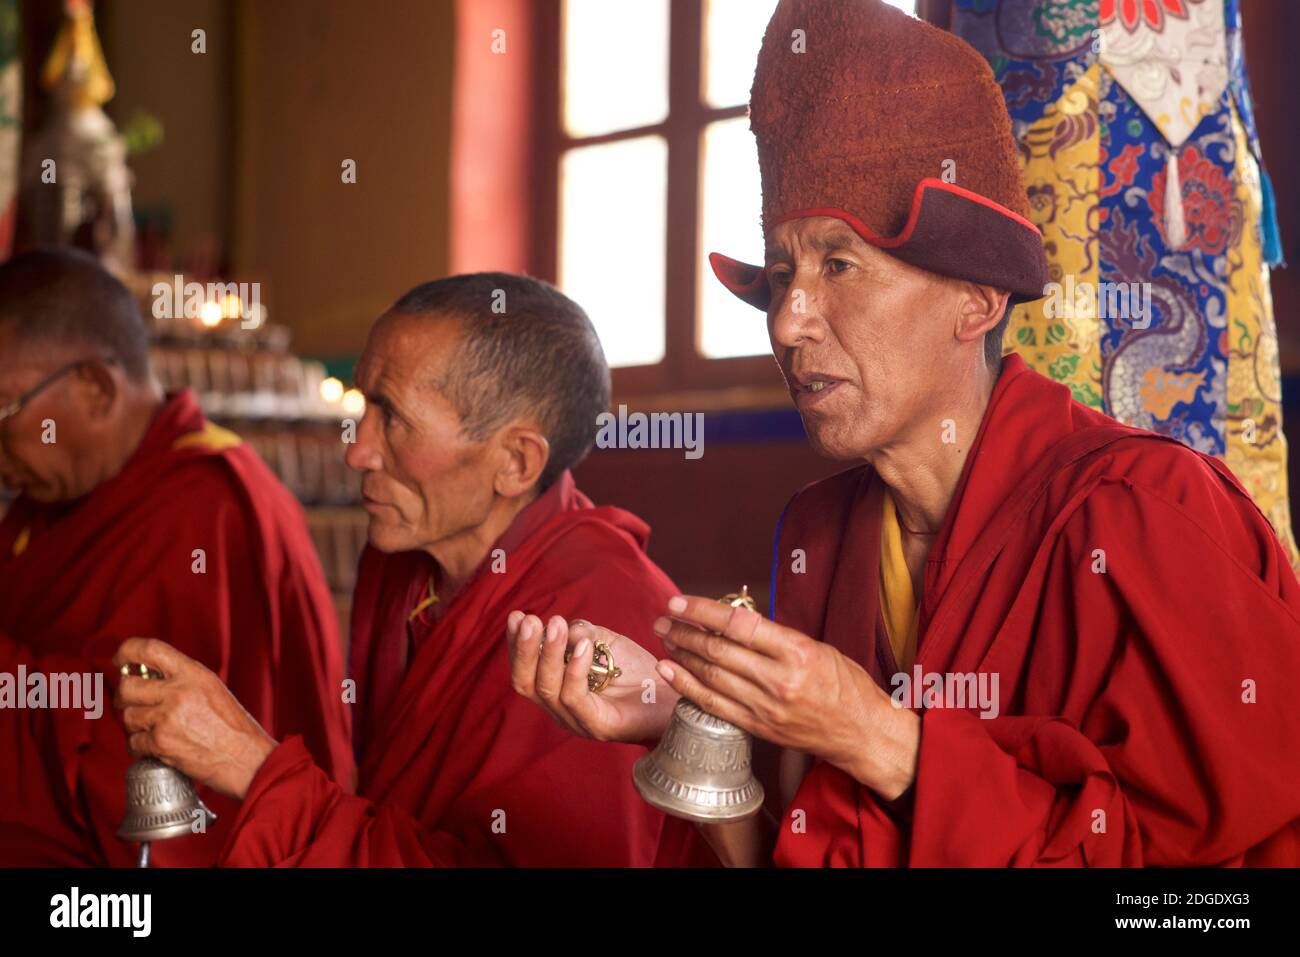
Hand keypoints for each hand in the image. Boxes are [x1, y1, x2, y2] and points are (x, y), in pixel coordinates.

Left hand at [112, 638, 277, 800]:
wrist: (245, 758)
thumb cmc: (233, 727)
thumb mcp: (212, 689)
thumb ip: (182, 679)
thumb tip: (148, 677)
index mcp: (193, 674)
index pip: (150, 650)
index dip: (127, 651)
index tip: (119, 659)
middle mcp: (178, 692)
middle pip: (127, 687)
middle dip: (124, 697)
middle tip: (131, 703)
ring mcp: (167, 718)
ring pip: (127, 716)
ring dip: (135, 724)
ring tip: (154, 729)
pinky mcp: (161, 743)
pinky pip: (133, 741)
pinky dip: (140, 746)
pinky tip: (157, 746)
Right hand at [506, 611, 677, 744]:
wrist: (673, 698)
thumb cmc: (637, 672)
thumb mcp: (606, 643)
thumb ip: (583, 633)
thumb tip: (561, 627)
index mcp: (556, 688)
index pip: (525, 669)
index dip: (517, 644)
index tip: (516, 616)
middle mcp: (560, 707)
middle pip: (526, 683)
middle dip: (525, 649)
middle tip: (529, 620)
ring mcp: (576, 720)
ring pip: (547, 689)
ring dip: (548, 654)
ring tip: (554, 625)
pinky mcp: (597, 726)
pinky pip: (575, 698)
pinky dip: (574, 669)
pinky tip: (582, 647)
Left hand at [653, 596, 919, 799]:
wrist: (860, 731)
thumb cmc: (843, 684)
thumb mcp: (817, 647)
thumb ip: (775, 636)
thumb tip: (732, 620)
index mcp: (797, 652)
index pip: (738, 624)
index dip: (703, 611)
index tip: (678, 602)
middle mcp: (779, 680)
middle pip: (718, 651)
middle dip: (684, 632)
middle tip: (663, 620)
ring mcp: (766, 707)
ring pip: (712, 677)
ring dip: (682, 656)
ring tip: (665, 639)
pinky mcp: (758, 728)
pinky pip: (714, 706)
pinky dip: (688, 687)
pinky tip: (669, 671)